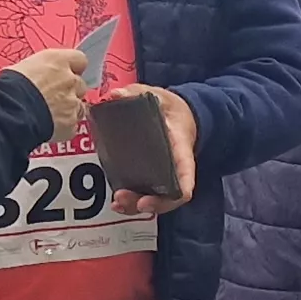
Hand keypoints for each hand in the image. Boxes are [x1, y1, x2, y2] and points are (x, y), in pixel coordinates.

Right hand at [4, 47, 88, 140]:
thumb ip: (38, 70)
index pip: (79, 59)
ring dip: (68, 109)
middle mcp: (69, 80)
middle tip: (53, 96)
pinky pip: (72, 125)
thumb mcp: (20, 68)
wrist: (9, 114)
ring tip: (50, 114)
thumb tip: (34, 74)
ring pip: (79, 106)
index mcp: (57, 61)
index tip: (66, 72)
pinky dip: (64, 127)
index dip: (72, 68)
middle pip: (79, 84)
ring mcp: (72, 103)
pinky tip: (50, 126)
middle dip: (69, 90)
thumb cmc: (8, 90)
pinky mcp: (70, 123)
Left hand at [106, 82, 197, 215]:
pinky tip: (116, 203)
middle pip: (171, 195)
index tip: (179, 194)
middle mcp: (175, 169)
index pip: (187, 170)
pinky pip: (144, 196)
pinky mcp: (149, 180)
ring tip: (118, 203)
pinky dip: (131, 204)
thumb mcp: (157, 95)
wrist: (177, 115)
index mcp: (181, 149)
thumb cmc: (170, 108)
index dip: (184, 184)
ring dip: (137, 206)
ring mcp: (162, 177)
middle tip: (125, 197)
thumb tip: (114, 95)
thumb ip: (136, 93)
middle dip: (153, 202)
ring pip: (156, 200)